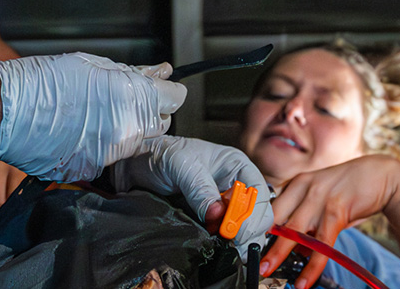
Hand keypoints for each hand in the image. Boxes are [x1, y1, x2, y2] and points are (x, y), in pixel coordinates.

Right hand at [0, 53, 185, 181]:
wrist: (4, 111)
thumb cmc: (42, 81)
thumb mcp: (93, 65)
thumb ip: (133, 74)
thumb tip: (160, 73)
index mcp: (129, 102)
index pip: (174, 99)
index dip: (167, 90)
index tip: (159, 86)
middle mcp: (124, 134)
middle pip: (159, 125)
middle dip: (150, 111)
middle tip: (125, 97)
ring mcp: (106, 157)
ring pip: (133, 142)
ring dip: (124, 128)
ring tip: (93, 111)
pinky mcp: (88, 171)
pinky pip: (106, 157)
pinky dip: (100, 144)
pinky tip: (78, 128)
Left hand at [109, 136, 274, 258]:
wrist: (140, 165)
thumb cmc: (163, 155)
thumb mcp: (181, 165)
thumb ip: (199, 189)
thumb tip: (217, 214)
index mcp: (237, 166)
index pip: (258, 193)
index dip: (252, 214)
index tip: (235, 230)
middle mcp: (236, 185)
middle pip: (259, 214)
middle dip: (248, 231)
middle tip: (229, 242)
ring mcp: (226, 204)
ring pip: (247, 228)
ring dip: (238, 240)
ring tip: (222, 245)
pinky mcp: (214, 219)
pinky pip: (229, 235)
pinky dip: (226, 244)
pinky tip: (216, 245)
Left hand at [260, 155, 399, 287]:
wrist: (383, 176)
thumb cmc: (350, 187)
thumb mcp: (322, 197)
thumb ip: (307, 218)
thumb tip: (295, 248)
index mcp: (297, 183)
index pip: (269, 205)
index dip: (257, 226)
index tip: (247, 243)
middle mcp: (304, 187)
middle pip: (276, 218)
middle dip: (262, 242)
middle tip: (253, 261)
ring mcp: (319, 197)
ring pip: (294, 231)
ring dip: (279, 254)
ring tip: (268, 270)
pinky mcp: (336, 210)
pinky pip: (321, 243)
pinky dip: (312, 264)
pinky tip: (304, 279)